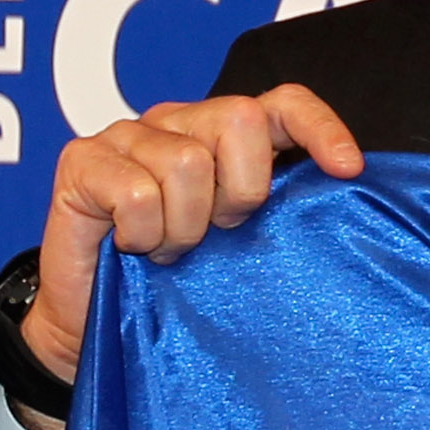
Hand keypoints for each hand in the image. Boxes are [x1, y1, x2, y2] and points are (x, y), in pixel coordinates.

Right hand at [23, 85, 362, 383]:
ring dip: (184, 227)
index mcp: (222, 135)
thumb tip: (343, 195)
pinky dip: (142, 234)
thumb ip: (277, 211)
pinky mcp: (81, 160)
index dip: (320, 127)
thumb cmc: (176, 283)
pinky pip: (137, 194)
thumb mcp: (242, 245)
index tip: (348, 170)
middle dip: (241, 191)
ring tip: (168, 248)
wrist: (95, 324)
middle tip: (215, 231)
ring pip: (187, 164)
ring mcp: (125, 135)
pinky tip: (131, 247)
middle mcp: (176, 122)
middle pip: (239, 121)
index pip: (282, 104)